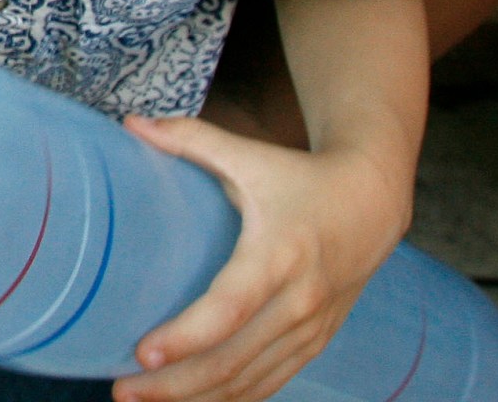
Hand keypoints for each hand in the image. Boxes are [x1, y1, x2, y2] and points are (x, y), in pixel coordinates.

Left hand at [112, 116, 409, 401]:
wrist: (375, 202)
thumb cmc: (301, 177)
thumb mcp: (251, 156)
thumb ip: (191, 140)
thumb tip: (132, 123)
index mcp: (279, 254)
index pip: (231, 307)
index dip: (188, 336)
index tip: (143, 354)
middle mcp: (299, 300)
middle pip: (234, 359)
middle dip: (175, 385)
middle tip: (122, 391)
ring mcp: (310, 328)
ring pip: (250, 382)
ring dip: (196, 400)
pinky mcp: (315, 342)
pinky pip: (270, 383)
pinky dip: (231, 400)